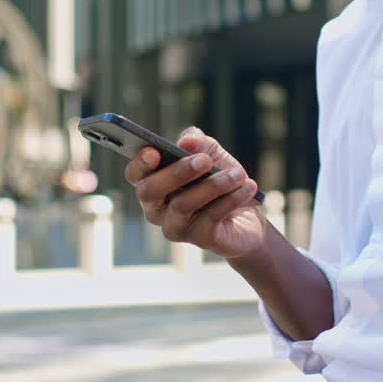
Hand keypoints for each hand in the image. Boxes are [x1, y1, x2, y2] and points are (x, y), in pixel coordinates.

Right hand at [125, 127, 265, 260]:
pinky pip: (210, 217)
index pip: (135, 174)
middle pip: (150, 191)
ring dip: (213, 186)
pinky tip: (247, 187)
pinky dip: (231, 199)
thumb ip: (198, 142)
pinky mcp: (198, 239)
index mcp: (153, 181)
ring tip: (238, 174)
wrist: (247, 213)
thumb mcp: (211, 153)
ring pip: (183, 205)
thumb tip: (186, 141)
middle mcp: (156, 208)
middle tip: (205, 161)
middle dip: (177, 173)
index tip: (154, 151)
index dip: (140, 163)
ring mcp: (175, 226)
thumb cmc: (219, 178)